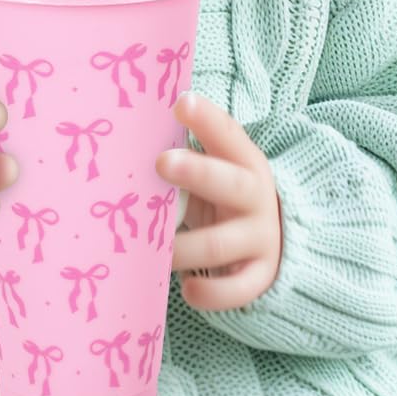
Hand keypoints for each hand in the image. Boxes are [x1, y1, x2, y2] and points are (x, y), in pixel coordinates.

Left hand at [155, 93, 281, 310]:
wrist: (273, 237)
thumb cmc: (223, 191)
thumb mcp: (216, 164)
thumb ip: (184, 149)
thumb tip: (123, 127)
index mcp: (243, 160)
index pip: (228, 134)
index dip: (206, 118)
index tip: (180, 101)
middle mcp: (255, 196)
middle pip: (230, 183)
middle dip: (197, 173)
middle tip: (161, 162)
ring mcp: (259, 238)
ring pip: (221, 243)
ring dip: (184, 246)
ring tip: (152, 246)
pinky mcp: (258, 276)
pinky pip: (237, 289)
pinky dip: (212, 294)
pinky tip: (187, 289)